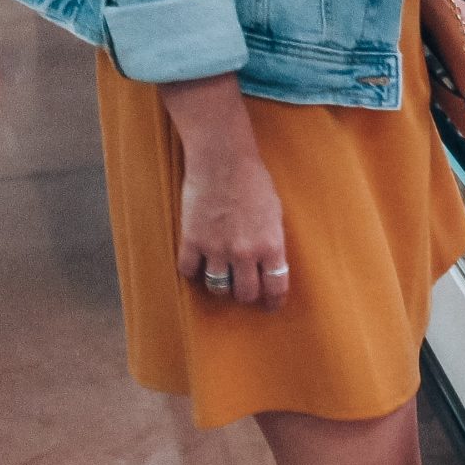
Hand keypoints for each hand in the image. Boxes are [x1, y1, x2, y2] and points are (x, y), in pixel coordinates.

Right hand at [162, 74, 289, 307]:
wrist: (222, 159)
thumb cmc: (253, 180)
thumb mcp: (274, 212)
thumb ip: (272, 241)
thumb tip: (270, 263)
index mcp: (271, 245)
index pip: (275, 287)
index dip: (273, 301)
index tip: (270, 305)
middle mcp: (245, 252)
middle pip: (245, 293)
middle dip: (246, 294)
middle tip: (243, 288)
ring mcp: (216, 248)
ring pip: (218, 288)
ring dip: (221, 285)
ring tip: (221, 276)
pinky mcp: (192, 240)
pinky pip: (189, 271)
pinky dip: (193, 271)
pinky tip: (197, 263)